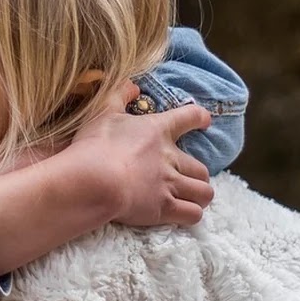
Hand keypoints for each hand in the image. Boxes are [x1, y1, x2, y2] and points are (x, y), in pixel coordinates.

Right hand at [68, 82, 212, 226]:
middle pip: (202, 168)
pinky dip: (192, 215)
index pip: (189, 117)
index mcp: (158, 130)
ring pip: (204, 193)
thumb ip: (119, 94)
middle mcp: (170, 158)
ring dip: (200, 196)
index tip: (205, 121)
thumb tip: (132, 85)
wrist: (94, 180)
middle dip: (198, 175)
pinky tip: (184, 215)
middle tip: (188, 178)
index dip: (199, 118)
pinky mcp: (164, 208)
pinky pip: (193, 215)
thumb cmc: (96, 145)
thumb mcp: (102, 111)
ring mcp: (170, 185)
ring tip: (191, 199)